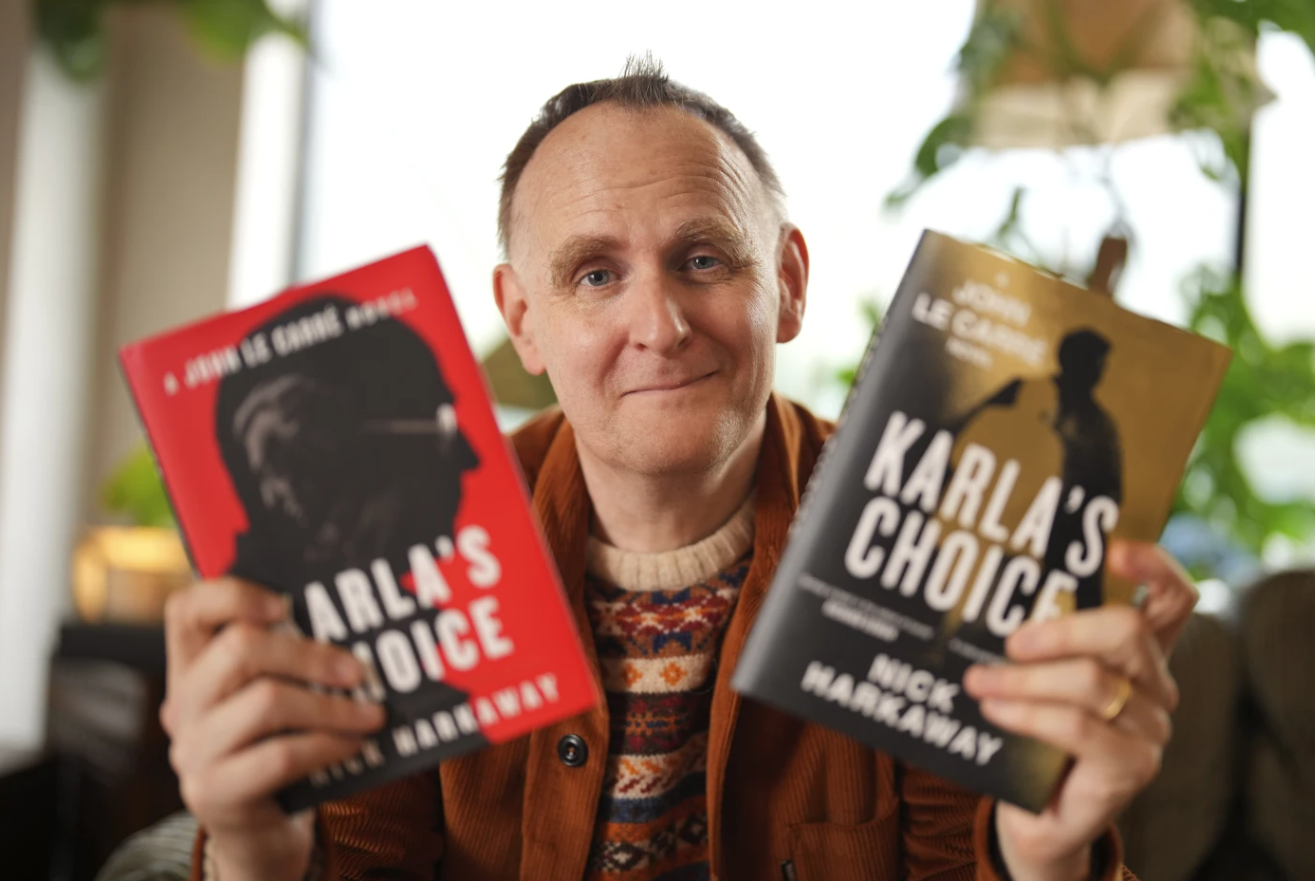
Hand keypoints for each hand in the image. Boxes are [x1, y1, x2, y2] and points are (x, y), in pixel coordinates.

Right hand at [161, 578, 385, 880]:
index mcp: (191, 670)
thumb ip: (289, 665)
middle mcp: (184, 706)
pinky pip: (280, 756)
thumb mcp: (273, 702)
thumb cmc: (276, 750)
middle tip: (359, 670)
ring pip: (266, 702)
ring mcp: (193, 751)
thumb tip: (358, 630)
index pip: (186, 609)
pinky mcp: (214, 793)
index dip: (233, 594)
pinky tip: (356, 744)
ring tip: (372, 714)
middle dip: (310, 654)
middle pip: (239, 648)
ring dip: (332, 706)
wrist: (258, 833)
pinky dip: (328, 745)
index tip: (287, 603)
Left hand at [962, 541, 1196, 880]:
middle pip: (1127, 631)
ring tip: (979, 681)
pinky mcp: (1133, 768)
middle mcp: (1155, 686)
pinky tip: (994, 710)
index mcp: (1137, 654)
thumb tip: (973, 595)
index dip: (1153, 567)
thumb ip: (1028, 639)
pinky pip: (1080, 727)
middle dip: (1062, 628)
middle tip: (1009, 641)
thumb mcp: (1029, 676)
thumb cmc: (1027, 733)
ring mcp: (1150, 729)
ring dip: (1024, 679)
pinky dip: (1029, 714)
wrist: (1034, 816)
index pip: (1173, 597)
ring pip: (1092, 683)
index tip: (1111, 549)